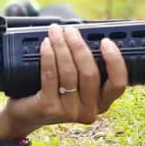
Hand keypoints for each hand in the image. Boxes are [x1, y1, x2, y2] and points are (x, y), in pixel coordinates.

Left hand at [0, 24, 127, 137]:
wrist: (26, 115)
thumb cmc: (54, 94)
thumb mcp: (76, 85)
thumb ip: (86, 67)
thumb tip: (85, 36)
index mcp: (102, 103)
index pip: (118, 84)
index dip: (114, 61)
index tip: (105, 41)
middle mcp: (89, 111)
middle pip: (90, 73)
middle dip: (79, 47)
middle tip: (70, 31)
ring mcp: (69, 112)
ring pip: (69, 72)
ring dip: (62, 47)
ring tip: (55, 33)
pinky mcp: (49, 108)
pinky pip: (51, 75)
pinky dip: (48, 56)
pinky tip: (46, 45)